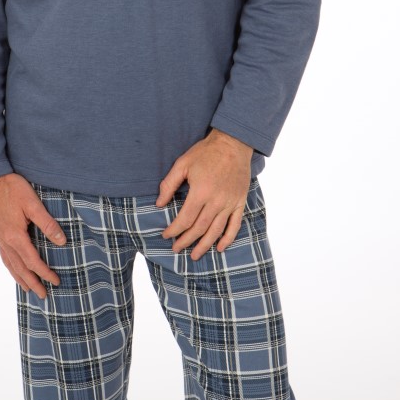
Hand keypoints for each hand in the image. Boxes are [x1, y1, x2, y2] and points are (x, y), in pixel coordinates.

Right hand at [0, 173, 66, 298]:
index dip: (45, 273)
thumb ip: (47, 223)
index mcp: (15, 236)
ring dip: (20, 278)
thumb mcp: (33, 203)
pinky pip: (3, 256)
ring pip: (9, 264)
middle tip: (43, 296)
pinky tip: (13, 267)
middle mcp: (4, 241)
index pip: (33, 261)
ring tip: (28, 288)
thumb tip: (62, 242)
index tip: (56, 281)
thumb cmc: (11, 188)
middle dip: (33, 282)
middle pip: (20, 268)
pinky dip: (10, 266)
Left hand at [156, 129, 252, 260]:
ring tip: (194, 256)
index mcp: (200, 192)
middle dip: (186, 241)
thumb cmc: (206, 152)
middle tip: (176, 249)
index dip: (174, 230)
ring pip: (216, 231)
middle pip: (199, 228)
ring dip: (205, 245)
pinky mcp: (239, 202)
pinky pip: (235, 225)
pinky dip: (228, 238)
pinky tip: (220, 248)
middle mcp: (216, 201)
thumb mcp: (182, 163)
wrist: (233, 143)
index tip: (166, 236)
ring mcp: (229, 203)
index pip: (185, 219)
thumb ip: (169, 184)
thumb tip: (159, 203)